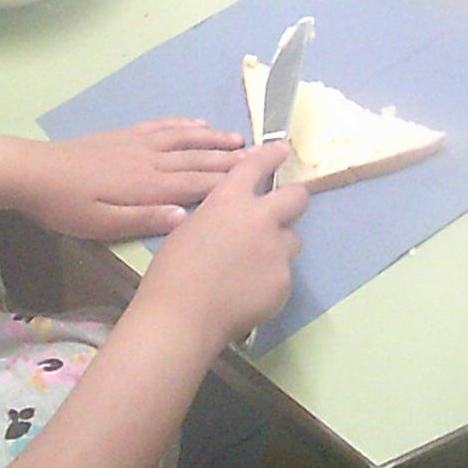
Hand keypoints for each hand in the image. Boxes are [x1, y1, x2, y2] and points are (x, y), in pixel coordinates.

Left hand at [25, 119, 249, 240]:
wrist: (33, 172)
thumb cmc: (66, 207)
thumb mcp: (101, 225)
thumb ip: (144, 220)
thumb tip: (186, 215)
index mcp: (147, 185)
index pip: (198, 183)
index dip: (231, 179)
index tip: (262, 175)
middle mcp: (150, 160)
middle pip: (198, 158)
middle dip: (232, 157)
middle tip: (265, 153)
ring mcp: (137, 144)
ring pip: (184, 138)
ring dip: (213, 138)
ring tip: (240, 138)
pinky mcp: (124, 136)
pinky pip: (162, 127)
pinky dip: (183, 125)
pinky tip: (196, 123)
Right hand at [136, 144, 305, 346]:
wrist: (181, 317)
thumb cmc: (171, 273)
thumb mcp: (189, 228)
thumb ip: (218, 216)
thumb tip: (231, 219)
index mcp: (229, 200)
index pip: (257, 166)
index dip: (271, 156)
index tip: (281, 151)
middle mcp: (260, 218)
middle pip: (296, 197)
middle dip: (293, 198)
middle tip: (284, 208)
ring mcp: (277, 249)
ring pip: (291, 239)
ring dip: (278, 245)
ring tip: (254, 265)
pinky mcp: (285, 280)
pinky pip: (284, 272)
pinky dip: (271, 278)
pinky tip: (249, 291)